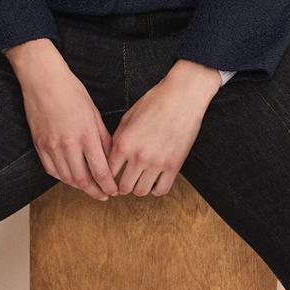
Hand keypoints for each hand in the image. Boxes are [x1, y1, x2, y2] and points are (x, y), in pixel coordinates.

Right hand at [4, 38, 119, 199]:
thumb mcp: (94, 113)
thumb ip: (103, 137)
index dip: (108, 185)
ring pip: (66, 178)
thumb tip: (111, 157)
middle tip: (103, 195)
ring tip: (89, 188)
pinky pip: (51, 170)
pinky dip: (62, 177)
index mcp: (86, 135)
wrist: (43, 81)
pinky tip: (70, 177)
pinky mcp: (39, 145)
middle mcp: (68, 144)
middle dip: (95, 191)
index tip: (114, 191)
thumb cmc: (72, 92)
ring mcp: (51, 146)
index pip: (100, 171)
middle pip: (83, 180)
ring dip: (79, 186)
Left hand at [108, 59, 221, 196]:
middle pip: (123, 187)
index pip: (108, 172)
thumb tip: (110, 156)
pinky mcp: (174, 166)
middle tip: (125, 181)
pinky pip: (161, 190)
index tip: (110, 178)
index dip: (107, 177)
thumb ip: (117, 138)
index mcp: (124, 143)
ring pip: (141, 192)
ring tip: (140, 180)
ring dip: (138, 188)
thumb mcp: (128, 117)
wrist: (182, 97)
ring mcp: (157, 163)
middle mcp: (138, 156)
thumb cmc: (154, 102)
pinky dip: (156, 189)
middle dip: (121, 186)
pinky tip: (155, 180)